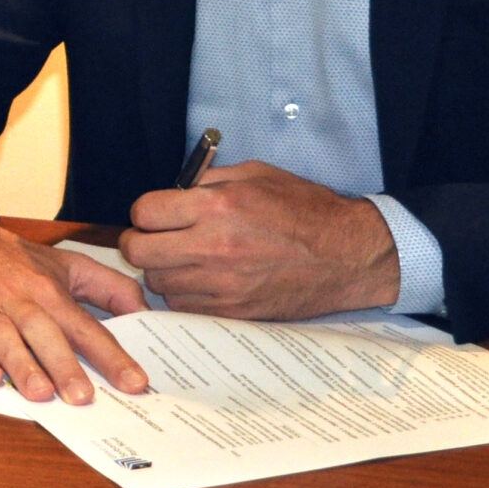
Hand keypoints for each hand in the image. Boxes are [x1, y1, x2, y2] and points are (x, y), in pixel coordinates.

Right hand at [0, 199, 149, 404]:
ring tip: (40, 394)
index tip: (135, 383)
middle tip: (82, 398)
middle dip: (64, 364)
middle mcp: (16, 298)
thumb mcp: (64, 263)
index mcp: (48, 290)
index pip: (84, 326)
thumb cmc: (9, 257)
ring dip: (21, 363)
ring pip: (2, 335)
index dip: (111, 355)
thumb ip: (107, 287)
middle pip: (43, 332)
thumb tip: (146, 311)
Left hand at [119, 160, 399, 317]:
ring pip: (158, 283)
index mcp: (217, 207)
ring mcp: (222, 284)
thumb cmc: (305, 210)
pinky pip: (183, 306)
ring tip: (185, 258)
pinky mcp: (233, 311)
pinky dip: (184, 293)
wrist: (348, 255)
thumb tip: (171, 193)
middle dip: (142, 241)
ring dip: (163, 269)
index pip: (144, 213)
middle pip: (140, 251)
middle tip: (158, 237)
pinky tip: (202, 280)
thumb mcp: (255, 175)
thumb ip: (207, 181)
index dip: (146, 212)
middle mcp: (213, 247)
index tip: (157, 214)